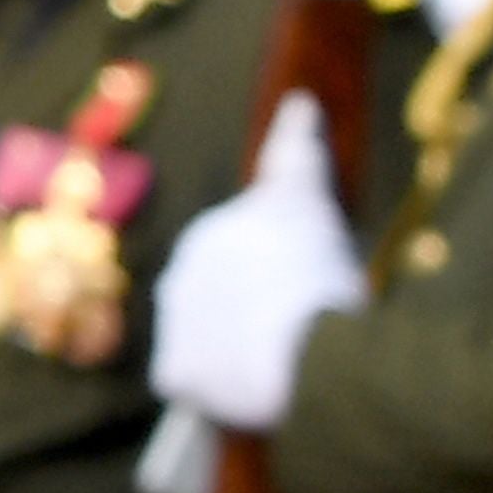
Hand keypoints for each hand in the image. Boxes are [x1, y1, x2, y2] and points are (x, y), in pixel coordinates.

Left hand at [146, 96, 362, 435]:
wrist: (303, 348)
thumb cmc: (318, 274)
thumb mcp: (310, 202)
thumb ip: (297, 151)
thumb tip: (298, 100)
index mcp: (210, 234)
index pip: (250, 260)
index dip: (288, 280)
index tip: (313, 294)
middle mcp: (180, 273)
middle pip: (228, 302)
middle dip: (260, 316)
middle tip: (306, 332)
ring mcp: (174, 326)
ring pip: (214, 344)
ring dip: (242, 355)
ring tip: (287, 364)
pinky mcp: (174, 373)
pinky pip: (199, 385)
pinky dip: (224, 392)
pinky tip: (258, 391)